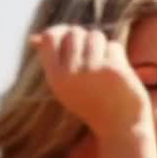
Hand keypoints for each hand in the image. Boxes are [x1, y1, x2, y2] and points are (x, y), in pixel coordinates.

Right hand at [30, 26, 150, 138]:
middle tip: (95, 54)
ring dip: (103, 46)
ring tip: (106, 65)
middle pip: (75, 32)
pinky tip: (120, 74)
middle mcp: (70, 73)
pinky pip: (114, 47)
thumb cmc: (92, 103)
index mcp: (54, 77)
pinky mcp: (113, 70)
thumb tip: (36, 36)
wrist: (121, 127)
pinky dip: (118, 56)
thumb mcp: (65, 85)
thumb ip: (52, 61)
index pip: (49, 37)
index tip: (71, 34)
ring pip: (96, 36)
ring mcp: (92, 70)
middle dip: (86, 37)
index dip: (61, 30)